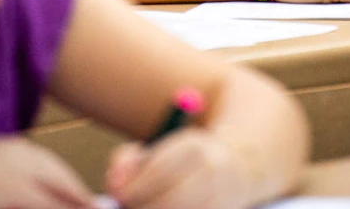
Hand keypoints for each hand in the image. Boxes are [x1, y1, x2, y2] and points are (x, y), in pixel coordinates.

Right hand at [0, 136, 96, 208]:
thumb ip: (8, 173)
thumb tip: (31, 188)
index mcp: (12, 147)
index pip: (48, 163)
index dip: (66, 179)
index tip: (79, 192)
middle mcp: (20, 152)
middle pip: (57, 171)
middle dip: (75, 188)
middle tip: (91, 203)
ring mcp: (18, 169)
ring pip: (56, 184)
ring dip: (73, 198)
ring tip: (87, 207)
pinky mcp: (15, 188)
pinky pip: (45, 200)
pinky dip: (61, 206)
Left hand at [105, 130, 251, 208]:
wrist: (235, 171)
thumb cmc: (183, 161)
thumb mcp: (158, 149)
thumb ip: (128, 161)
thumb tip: (114, 183)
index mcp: (192, 147)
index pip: (157, 171)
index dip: (132, 189)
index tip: (118, 196)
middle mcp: (211, 172)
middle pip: (168, 200)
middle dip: (141, 207)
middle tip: (126, 207)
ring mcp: (220, 198)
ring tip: (147, 206)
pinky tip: (165, 208)